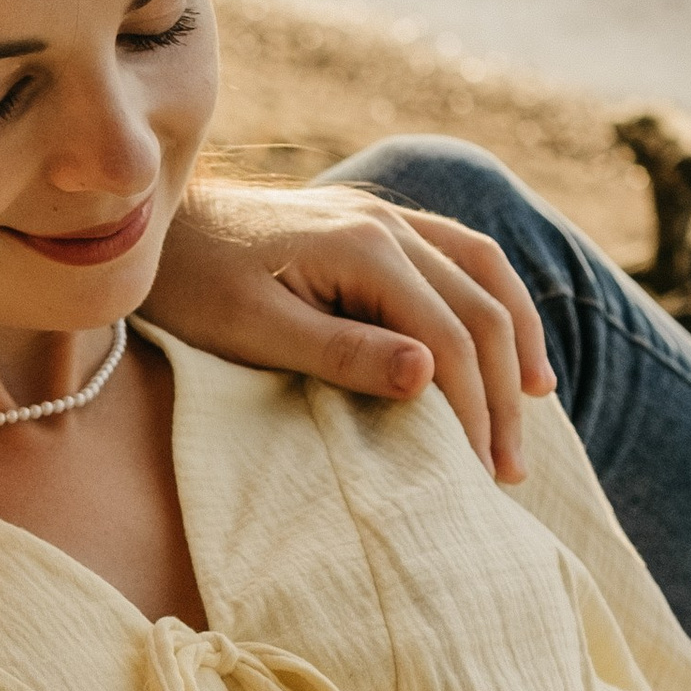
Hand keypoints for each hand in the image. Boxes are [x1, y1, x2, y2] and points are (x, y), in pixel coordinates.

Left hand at [146, 176, 554, 477]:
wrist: (158, 225)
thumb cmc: (193, 287)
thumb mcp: (254, 331)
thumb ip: (340, 353)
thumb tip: (430, 374)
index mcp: (364, 248)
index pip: (447, 337)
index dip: (471, 410)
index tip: (478, 474)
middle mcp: (388, 223)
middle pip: (480, 310)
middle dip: (502, 393)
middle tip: (508, 470)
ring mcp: (388, 216)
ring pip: (487, 274)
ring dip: (517, 343)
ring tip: (533, 409)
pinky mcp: (379, 223)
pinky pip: (464, 255)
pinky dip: (495, 300)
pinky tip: (509, 343)